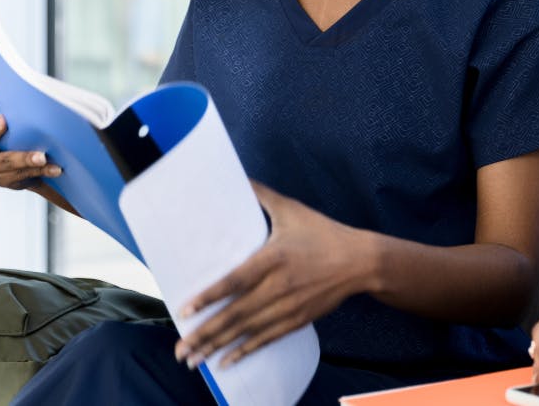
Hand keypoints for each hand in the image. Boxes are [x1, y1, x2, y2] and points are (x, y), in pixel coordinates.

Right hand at [0, 96, 62, 189]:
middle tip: (4, 122)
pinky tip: (54, 168)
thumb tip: (23, 93)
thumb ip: (4, 110)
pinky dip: (39, 172)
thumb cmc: (5, 128)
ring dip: (23, 160)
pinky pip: (19, 177)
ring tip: (42, 157)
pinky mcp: (0, 180)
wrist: (9, 156)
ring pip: (2, 165)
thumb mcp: (0, 118)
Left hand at [174, 182, 366, 368]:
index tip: (186, 310)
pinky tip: (226, 361)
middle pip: (236, 314)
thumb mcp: (292, 210)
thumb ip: (263, 196)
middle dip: (205, 334)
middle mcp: (279, 286)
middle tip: (179, 351)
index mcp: (274, 258)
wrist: (360, 261)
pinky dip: (245, 351)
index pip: (236, 281)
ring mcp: (288, 306)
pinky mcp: (297, 320)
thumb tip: (239, 177)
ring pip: (248, 331)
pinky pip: (266, 339)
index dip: (210, 297)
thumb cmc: (323, 232)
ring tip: (193, 361)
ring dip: (219, 348)